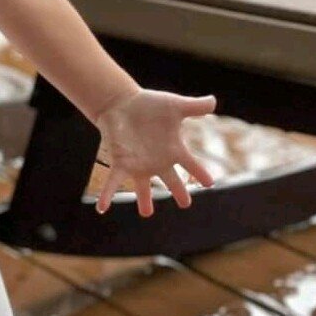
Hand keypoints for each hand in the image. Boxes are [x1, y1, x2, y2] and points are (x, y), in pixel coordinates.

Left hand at [93, 88, 217, 216]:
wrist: (122, 103)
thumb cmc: (150, 105)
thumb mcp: (175, 105)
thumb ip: (195, 106)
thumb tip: (214, 101)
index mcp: (173, 150)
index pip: (191, 164)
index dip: (201, 172)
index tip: (209, 183)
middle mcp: (157, 161)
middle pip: (171, 180)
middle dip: (178, 191)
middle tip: (185, 204)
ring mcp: (139, 164)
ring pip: (143, 187)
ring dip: (144, 200)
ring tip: (146, 213)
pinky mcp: (121, 163)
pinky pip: (113, 182)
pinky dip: (107, 195)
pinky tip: (101, 208)